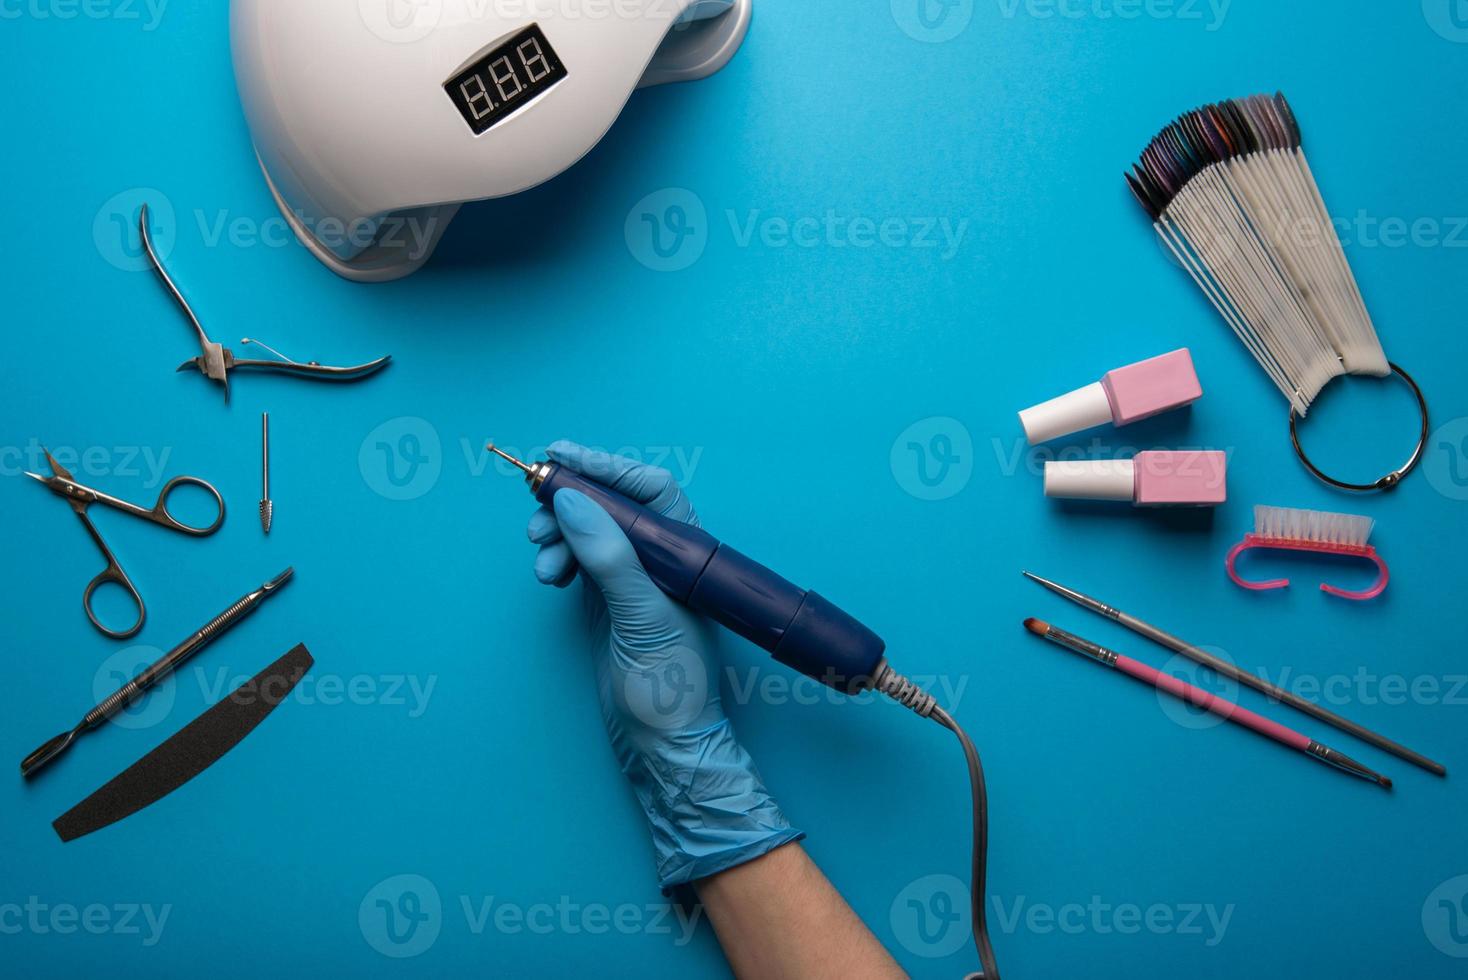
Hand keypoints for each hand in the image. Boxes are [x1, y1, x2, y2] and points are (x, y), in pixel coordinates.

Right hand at [527, 441, 801, 887]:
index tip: (559, 453)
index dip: (606, 465)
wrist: (663, 745)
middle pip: (613, 506)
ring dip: (559, 535)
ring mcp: (634, 580)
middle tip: (535, 512)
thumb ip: (609, 556)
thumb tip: (573, 501)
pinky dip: (560, 559)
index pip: (649, 489)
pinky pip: (580, 560)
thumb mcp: (641, 616)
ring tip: (541, 561)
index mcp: (686, 554)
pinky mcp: (610, 601)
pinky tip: (549, 575)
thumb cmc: (670, 685)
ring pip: (590, 532)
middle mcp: (662, 560)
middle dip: (571, 502)